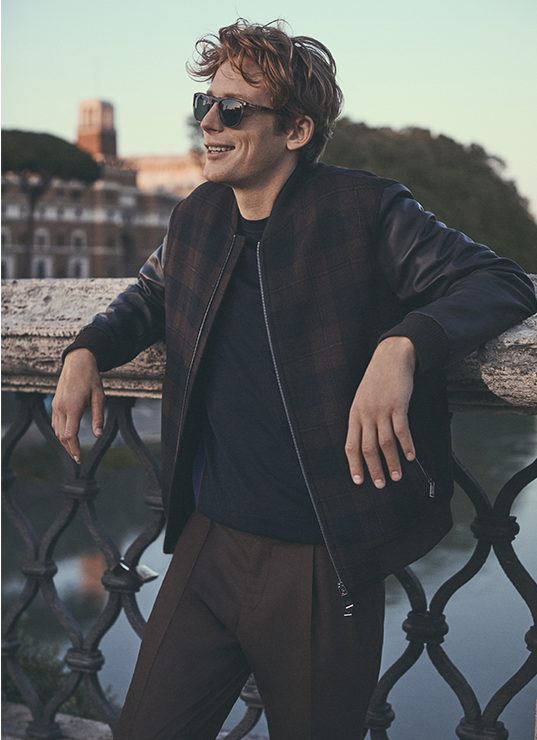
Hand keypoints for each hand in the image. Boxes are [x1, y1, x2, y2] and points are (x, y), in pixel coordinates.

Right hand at [51, 349, 104, 463]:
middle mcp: (61, 408)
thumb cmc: (91, 379)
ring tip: (74, 451)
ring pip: (57, 430)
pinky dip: (60, 432)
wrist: (77, 362)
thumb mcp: (99, 397)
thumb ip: (98, 417)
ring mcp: (56, 405)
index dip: (74, 449)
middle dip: (69, 449)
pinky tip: (68, 437)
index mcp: (72, 407)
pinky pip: (55, 422)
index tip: (80, 459)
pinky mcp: (55, 403)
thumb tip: (98, 435)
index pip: (70, 435)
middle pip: (62, 435)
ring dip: (64, 442)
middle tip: (78, 459)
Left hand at [345, 336, 415, 487]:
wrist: (390, 357)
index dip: (354, 465)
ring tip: (397, 476)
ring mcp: (381, 409)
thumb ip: (363, 420)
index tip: (358, 481)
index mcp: (355, 414)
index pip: (350, 445)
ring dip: (392, 462)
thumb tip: (367, 444)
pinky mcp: (398, 405)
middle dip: (374, 469)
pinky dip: (406, 446)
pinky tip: (411, 457)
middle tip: (380, 485)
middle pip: (367, 448)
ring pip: (385, 443)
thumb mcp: (362, 399)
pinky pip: (401, 430)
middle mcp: (366, 414)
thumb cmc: (377, 380)